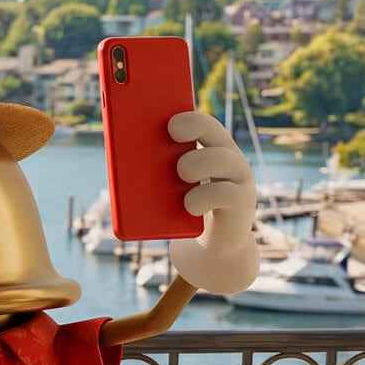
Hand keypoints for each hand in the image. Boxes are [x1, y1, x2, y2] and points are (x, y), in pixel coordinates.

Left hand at [167, 111, 258, 294]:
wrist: (209, 247)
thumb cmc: (182, 210)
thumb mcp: (166, 188)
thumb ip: (153, 170)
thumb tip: (123, 157)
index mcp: (209, 148)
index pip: (201, 122)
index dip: (187, 117)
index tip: (167, 118)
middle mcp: (228, 158)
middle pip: (214, 132)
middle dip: (193, 128)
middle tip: (171, 132)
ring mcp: (238, 180)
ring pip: (222, 159)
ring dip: (196, 163)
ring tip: (180, 173)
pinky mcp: (241, 204)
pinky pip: (225, 194)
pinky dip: (202, 199)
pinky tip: (189, 206)